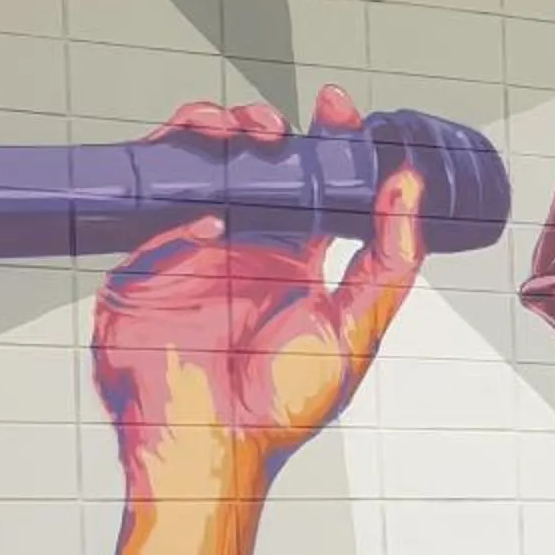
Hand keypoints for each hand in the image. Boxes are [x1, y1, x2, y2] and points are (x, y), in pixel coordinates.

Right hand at [92, 86, 423, 479]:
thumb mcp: (355, 329)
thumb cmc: (283, 405)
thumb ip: (389, 261)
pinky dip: (181, 202)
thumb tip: (410, 187)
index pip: (311, 184)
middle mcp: (242, 248)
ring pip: (197, 169)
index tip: (335, 105)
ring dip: (213, 136)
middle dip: (260, 126)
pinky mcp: (144, 266)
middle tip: (274, 124)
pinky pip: (155, 214)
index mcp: (294, 260)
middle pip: (248, 163)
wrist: (211, 449)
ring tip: (234, 130)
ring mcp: (190, 252)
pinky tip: (211, 221)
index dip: (323, 140)